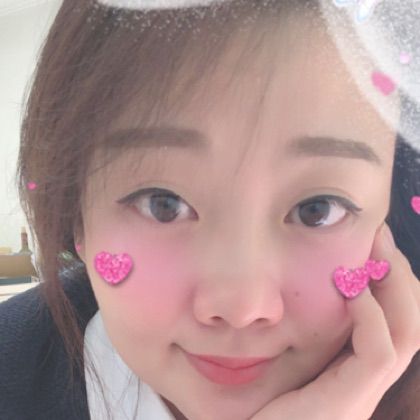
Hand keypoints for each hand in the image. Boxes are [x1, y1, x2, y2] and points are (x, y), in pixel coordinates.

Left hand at [250, 224, 419, 419]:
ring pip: (407, 333)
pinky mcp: (349, 401)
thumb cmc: (264, 407)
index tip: (374, 245)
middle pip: (411, 322)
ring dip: (393, 284)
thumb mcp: (290, 359)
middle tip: (380, 236)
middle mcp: (369, 381)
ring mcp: (363, 394)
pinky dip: (371, 314)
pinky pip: (379, 351)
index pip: (397, 321)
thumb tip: (316, 291)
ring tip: (375, 251)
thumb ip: (308, 334)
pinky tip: (353, 290)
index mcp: (357, 369)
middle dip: (398, 273)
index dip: (392, 281)